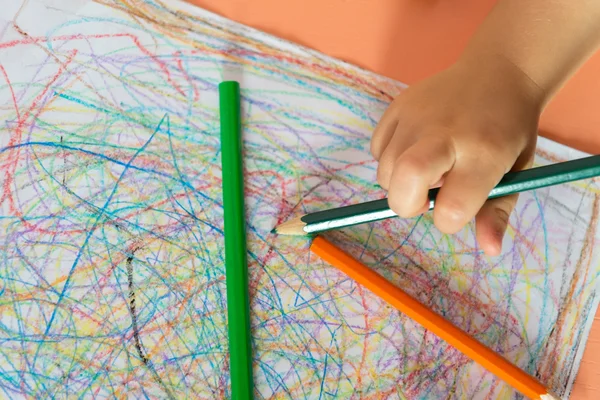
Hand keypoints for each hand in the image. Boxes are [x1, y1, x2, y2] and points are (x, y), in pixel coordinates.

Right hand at [371, 55, 543, 255]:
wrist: (498, 72)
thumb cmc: (509, 129)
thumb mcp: (516, 171)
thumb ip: (498, 211)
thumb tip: (489, 251)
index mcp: (483, 153)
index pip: (451, 208)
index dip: (449, 220)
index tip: (457, 208)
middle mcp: (444, 133)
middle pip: (403, 182)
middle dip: (408, 205)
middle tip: (427, 196)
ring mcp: (415, 116)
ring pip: (384, 172)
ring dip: (400, 183)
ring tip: (428, 166)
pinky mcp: (397, 106)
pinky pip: (376, 150)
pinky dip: (389, 159)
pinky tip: (414, 147)